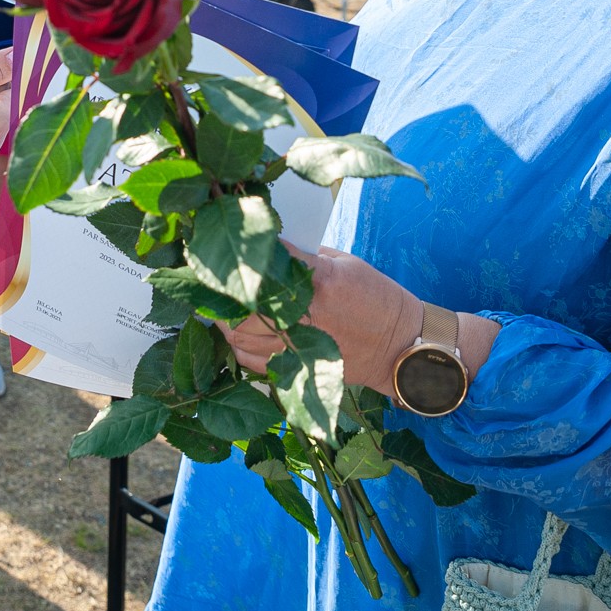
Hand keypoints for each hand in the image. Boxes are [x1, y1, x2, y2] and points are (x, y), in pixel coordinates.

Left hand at [216, 244, 420, 394]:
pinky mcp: (300, 369)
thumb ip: (306, 258)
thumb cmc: (378, 299)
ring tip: (215, 304)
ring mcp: (301, 345)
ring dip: (222, 318)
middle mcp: (307, 314)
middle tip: (208, 277)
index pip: (269, 259)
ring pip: (242, 334)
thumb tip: (269, 251)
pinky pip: (253, 362)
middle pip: (244, 301)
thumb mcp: (347, 264)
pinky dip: (237, 347)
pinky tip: (232, 333)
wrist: (402, 346)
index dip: (246, 250)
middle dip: (222, 289)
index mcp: (322, 280)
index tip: (229, 241)